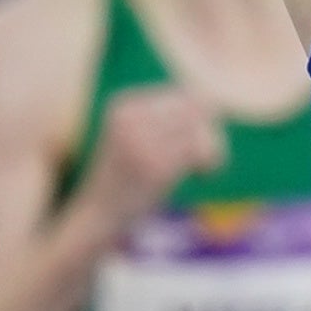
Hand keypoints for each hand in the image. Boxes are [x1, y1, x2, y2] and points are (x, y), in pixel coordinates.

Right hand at [72, 86, 227, 237]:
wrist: (98, 216)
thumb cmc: (125, 178)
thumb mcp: (136, 137)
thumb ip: (167, 118)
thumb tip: (212, 102)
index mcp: (123, 105)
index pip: (181, 94)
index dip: (197, 118)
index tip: (192, 143)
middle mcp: (130, 118)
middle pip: (193, 107)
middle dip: (207, 131)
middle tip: (201, 158)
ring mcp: (142, 142)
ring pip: (198, 127)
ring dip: (212, 146)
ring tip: (203, 167)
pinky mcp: (156, 167)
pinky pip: (198, 151)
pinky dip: (211, 162)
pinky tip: (204, 175)